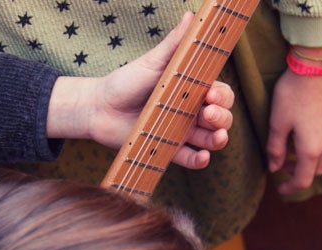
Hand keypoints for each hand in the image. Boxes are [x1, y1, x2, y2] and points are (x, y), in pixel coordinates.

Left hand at [46, 15, 233, 169]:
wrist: (98, 109)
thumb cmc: (126, 81)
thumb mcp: (152, 62)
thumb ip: (174, 43)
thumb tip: (191, 16)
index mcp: (191, 88)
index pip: (220, 92)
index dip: (222, 95)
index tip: (210, 94)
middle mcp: (191, 110)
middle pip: (221, 116)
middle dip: (222, 116)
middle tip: (208, 113)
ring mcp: (181, 131)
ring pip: (211, 138)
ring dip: (218, 138)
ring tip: (215, 137)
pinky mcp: (169, 149)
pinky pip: (190, 159)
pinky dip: (200, 160)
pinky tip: (202, 156)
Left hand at [267, 58, 321, 194]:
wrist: (319, 63)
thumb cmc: (294, 93)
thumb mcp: (277, 122)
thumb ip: (275, 148)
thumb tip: (275, 167)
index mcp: (312, 150)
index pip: (303, 180)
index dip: (290, 188)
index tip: (280, 188)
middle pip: (316, 170)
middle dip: (298, 171)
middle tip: (282, 162)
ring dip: (311, 157)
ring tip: (294, 145)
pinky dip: (321, 143)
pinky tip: (309, 129)